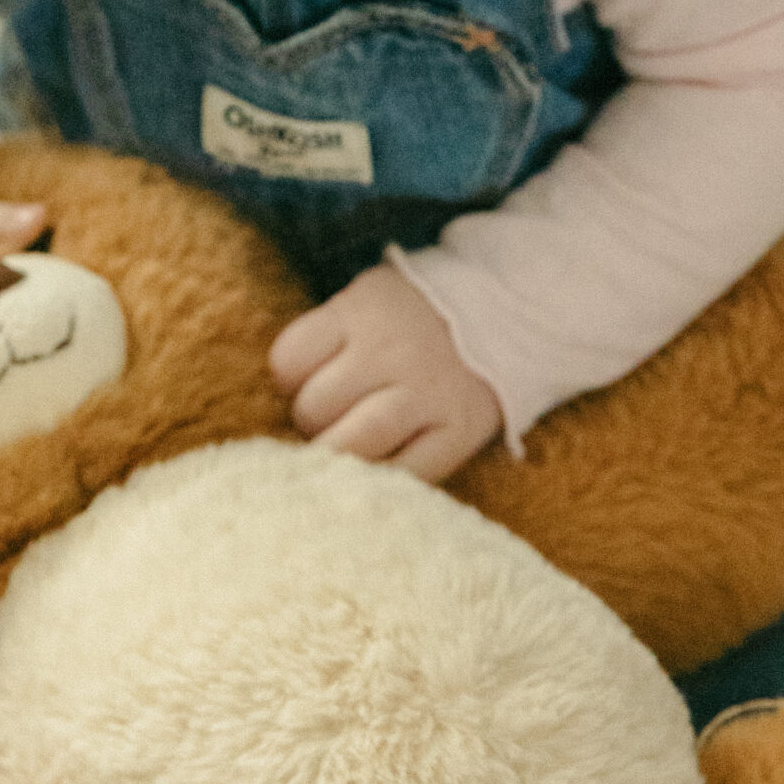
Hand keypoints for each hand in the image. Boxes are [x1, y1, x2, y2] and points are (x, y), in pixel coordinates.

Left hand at [268, 262, 501, 482]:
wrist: (504, 312)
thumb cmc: (411, 315)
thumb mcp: (366, 300)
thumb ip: (326, 338)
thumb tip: (279, 395)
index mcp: (359, 312)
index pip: (289, 359)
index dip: (289, 380)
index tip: (303, 383)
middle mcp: (391, 351)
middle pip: (315, 408)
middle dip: (312, 423)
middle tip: (330, 422)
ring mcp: (426, 393)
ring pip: (355, 446)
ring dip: (338, 458)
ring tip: (346, 454)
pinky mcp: (458, 432)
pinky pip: (408, 475)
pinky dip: (384, 483)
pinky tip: (380, 474)